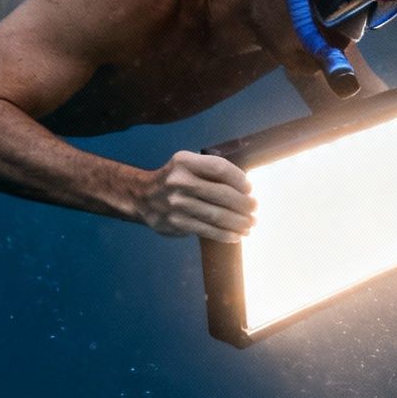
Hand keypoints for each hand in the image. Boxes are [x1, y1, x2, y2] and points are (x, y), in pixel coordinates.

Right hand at [134, 151, 255, 241]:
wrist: (142, 197)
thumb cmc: (175, 180)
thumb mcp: (187, 166)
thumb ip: (210, 171)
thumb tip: (246, 188)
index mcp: (185, 162)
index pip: (220, 168)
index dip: (239, 179)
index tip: (249, 189)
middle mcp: (180, 181)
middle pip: (223, 194)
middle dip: (244, 204)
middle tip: (254, 209)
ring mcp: (178, 204)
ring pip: (218, 215)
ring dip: (240, 222)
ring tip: (250, 224)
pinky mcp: (178, 223)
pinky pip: (209, 230)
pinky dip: (226, 234)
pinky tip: (237, 235)